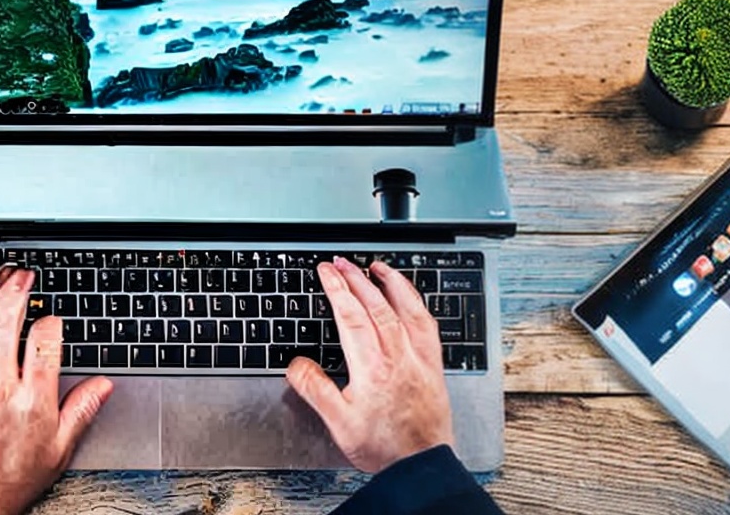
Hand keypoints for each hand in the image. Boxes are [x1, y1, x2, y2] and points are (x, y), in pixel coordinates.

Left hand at [0, 268, 113, 514]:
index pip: (43, 344)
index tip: (53, 319)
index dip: (51, 324)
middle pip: (5, 328)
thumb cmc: (17, 481)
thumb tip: (103, 384)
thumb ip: (82, 411)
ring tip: (0, 285)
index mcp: (32, 403)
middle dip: (16, 294)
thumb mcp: (61, 450)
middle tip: (24, 276)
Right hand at [286, 256, 454, 473]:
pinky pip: (427, 323)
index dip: (336, 289)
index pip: (350, 315)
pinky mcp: (433, 363)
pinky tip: (409, 296)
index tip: (325, 271)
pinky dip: (416, 303)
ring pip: (403, 308)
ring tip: (374, 267)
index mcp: (371, 367)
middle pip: (374, 305)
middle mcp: (396, 356)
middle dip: (355, 278)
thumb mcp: (338, 423)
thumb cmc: (383, 447)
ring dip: (388, 283)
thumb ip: (315, 390)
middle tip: (340, 263)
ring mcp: (417, 357)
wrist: (421, 466)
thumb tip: (296, 364)